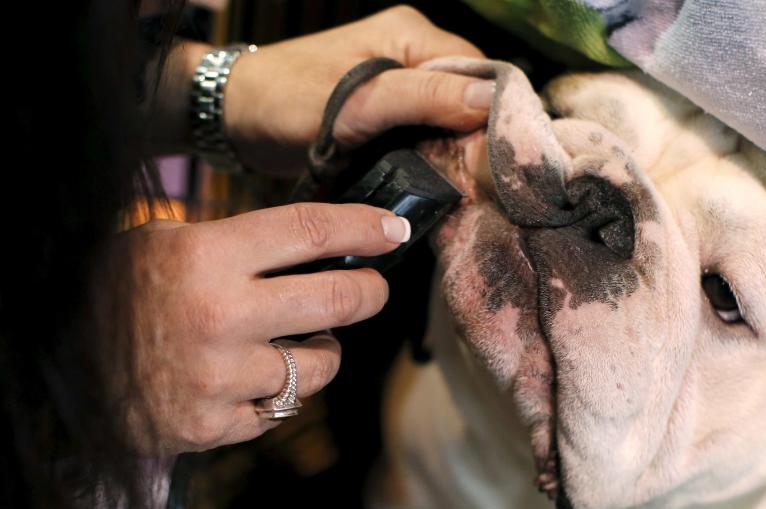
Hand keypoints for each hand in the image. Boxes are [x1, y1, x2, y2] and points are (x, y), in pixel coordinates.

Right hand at [94, 204, 409, 455]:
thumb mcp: (169, 243)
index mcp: (206, 258)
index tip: (394, 229)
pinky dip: (278, 393)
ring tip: (296, 341)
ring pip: (319, 366)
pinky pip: (282, 410)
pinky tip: (251, 379)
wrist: (55, 362)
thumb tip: (324, 243)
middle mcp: (220, 318)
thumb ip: (240, 244)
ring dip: (322, 352)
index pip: (309, 231)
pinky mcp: (213, 426)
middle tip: (371, 288)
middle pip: (337, 301)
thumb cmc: (118, 291)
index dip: (363, 227)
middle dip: (369, 292)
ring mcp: (219, 379)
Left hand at [223, 5, 492, 175]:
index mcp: (412, 36)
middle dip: (478, 139)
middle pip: (469, 99)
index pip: (478, 72)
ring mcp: (400, 90)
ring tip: (467, 190)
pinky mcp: (388, 118)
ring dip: (457, 155)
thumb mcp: (360, 101)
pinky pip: (427, 138)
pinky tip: (440, 186)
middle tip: (485, 183)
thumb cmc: (288, 99)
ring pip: (451, 123)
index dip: (494, 113)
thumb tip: (491, 102)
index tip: (502, 158)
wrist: (238, 119)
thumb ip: (424, 99)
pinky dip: (435, 161)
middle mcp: (413, 58)